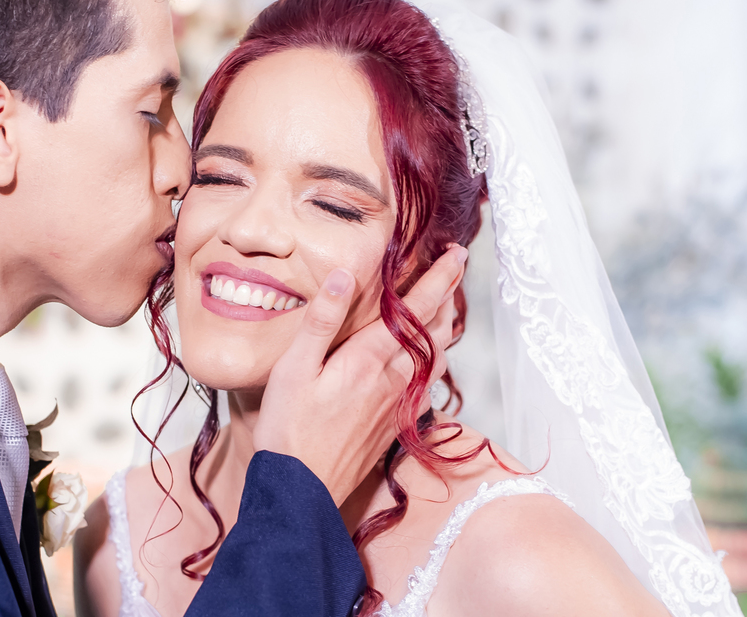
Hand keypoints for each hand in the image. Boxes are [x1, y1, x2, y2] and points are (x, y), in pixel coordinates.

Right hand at [252, 245, 468, 503]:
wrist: (301, 493)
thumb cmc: (289, 431)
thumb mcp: (292, 369)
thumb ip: (322, 321)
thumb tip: (347, 275)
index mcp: (368, 360)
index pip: (413, 311)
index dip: (438, 279)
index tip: (456, 254)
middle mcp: (392, 380)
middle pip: (433, 331)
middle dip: (448, 295)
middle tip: (457, 267)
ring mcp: (397, 405)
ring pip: (433, 357)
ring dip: (443, 326)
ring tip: (448, 304)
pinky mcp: (394, 425)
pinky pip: (425, 383)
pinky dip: (432, 359)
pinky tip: (427, 359)